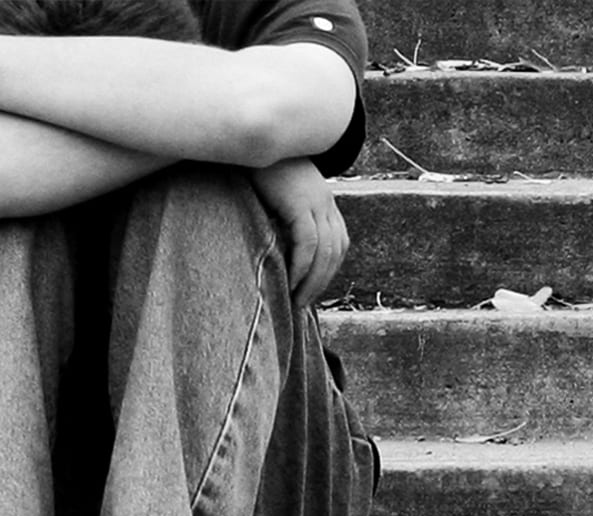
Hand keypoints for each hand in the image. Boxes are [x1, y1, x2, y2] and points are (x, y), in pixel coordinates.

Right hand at [250, 158, 345, 306]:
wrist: (254, 134)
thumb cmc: (256, 165)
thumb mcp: (274, 192)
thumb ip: (281, 214)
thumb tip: (272, 242)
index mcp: (322, 199)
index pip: (338, 242)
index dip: (329, 268)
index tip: (312, 288)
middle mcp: (324, 201)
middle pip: (336, 250)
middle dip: (323, 281)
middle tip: (304, 304)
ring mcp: (315, 201)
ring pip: (325, 250)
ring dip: (313, 279)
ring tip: (297, 299)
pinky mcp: (299, 202)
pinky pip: (307, 242)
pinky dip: (302, 265)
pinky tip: (290, 280)